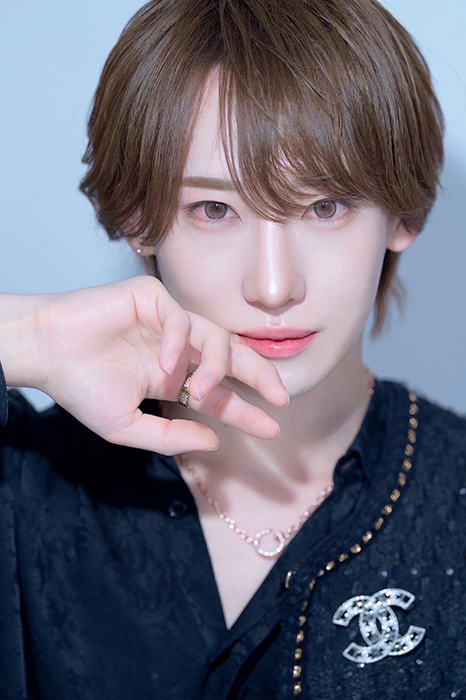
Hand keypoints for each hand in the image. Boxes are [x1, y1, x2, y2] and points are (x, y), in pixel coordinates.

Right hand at [0, 277, 287, 453]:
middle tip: (281, 396)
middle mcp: (176, 349)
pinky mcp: (153, 299)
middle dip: (258, 375)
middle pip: (230, 358)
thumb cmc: (80, 389)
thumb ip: (172, 435)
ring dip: (217, 365)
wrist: (46, 354)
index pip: (218, 395)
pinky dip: (179, 341)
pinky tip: (166, 364)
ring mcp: (167, 323)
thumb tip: (214, 441)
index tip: (272, 427)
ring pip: (214, 336)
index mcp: (171, 377)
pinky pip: (181, 318)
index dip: (245, 410)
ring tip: (204, 389)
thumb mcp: (129, 427)